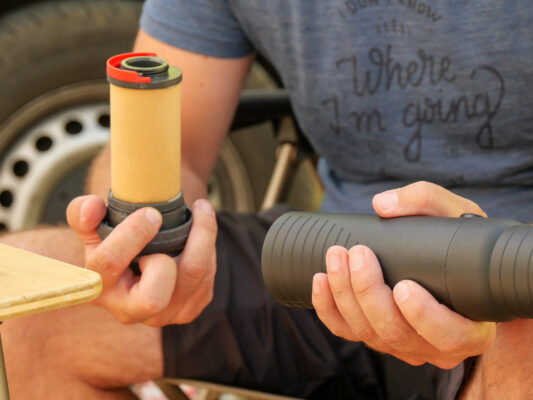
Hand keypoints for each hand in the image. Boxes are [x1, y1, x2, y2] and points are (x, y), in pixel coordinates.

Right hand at [67, 194, 216, 325]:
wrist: (144, 259)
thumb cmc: (117, 242)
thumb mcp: (95, 228)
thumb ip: (83, 215)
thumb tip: (91, 207)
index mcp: (99, 289)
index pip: (110, 265)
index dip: (131, 235)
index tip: (151, 213)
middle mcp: (129, 311)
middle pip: (154, 299)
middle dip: (165, 259)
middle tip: (168, 227)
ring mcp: (162, 315)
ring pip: (194, 277)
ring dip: (201, 238)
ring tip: (200, 211)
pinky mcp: (189, 310)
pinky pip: (207, 277)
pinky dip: (208, 249)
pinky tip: (199, 236)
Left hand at [312, 181, 495, 368]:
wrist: (451, 264)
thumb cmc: (460, 243)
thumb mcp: (457, 216)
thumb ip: (426, 201)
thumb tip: (382, 204)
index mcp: (470, 328)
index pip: (449, 336)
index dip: (424, 316)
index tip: (404, 286)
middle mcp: (435, 346)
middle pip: (396, 332)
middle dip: (369, 292)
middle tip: (358, 253)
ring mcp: (402, 345)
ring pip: (367, 332)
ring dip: (345, 294)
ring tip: (336, 256)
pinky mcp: (375, 336)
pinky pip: (346, 331)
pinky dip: (328, 308)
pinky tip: (320, 280)